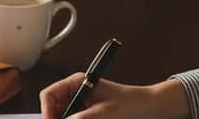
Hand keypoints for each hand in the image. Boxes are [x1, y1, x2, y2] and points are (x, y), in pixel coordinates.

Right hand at [39, 73, 189, 118]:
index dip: (47, 112)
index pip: (49, 95)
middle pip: (53, 109)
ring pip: (63, 116)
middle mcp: (76, 92)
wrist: (151, 109)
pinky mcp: (87, 115)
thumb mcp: (105, 112)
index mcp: (76, 83)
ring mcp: (81, 104)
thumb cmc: (132, 103)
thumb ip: (82, 118)